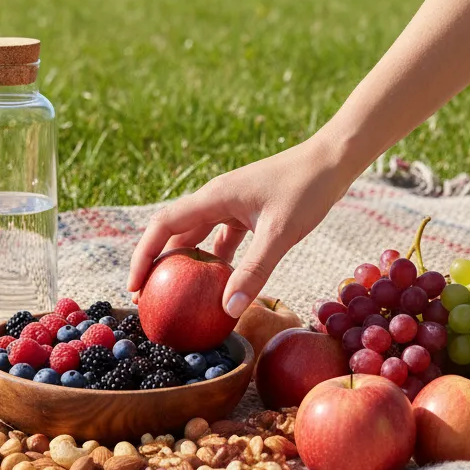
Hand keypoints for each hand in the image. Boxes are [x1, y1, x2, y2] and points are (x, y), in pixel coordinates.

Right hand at [127, 134, 353, 317]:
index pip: (163, 226)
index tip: (135, 287)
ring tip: (177, 295)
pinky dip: (218, 261)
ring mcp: (232, 204)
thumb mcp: (280, 233)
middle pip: (174, 232)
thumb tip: (228, 310)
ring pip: (198, 236)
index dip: (143, 256)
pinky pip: (222, 238)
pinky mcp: (248, 211)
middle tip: (149, 298)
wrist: (333, 160)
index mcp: (213, 197)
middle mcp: (216, 198)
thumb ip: (254, 271)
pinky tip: (221, 283)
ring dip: (187, 263)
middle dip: (157, 264)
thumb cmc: (307, 189)